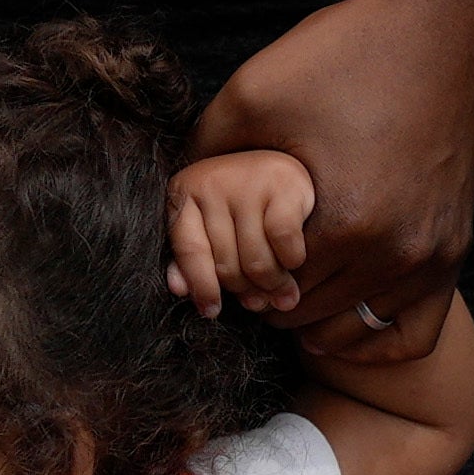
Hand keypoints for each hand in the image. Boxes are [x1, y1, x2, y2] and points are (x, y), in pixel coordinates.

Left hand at [166, 145, 326, 318]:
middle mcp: (212, 182)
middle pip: (225, 264)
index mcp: (185, 192)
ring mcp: (248, 182)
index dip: (202, 287)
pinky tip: (293, 260)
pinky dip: (292, 261)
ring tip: (281, 293)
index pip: (189, 251)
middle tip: (258, 302)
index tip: (212, 312)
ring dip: (271, 285)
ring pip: (256, 261)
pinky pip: (284, 243)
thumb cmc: (239, 203)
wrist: (282, 162)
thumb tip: (180, 291)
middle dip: (244, 292)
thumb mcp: (209, 224)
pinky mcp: (283, 186)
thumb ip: (191, 258)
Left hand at [198, 0, 473, 353]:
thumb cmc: (344, 52)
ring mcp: (436, 254)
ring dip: (319, 312)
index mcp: (345, 224)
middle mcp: (397, 254)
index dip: (237, 273)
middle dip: (272, 295)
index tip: (230, 248)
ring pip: (357, 328)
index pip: (268, 290)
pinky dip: (374, 324)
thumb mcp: (253, 94)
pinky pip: (413, 328)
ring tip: (296, 271)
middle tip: (255, 260)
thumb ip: (204, 153)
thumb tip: (171, 197)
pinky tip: (347, 291)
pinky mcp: (457, 245)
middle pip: (308, 316)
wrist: (440, 23)